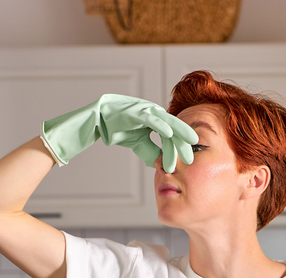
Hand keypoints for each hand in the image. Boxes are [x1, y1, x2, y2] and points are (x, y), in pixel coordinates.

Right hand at [41, 94, 198, 171]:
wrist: (91, 123)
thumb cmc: (114, 130)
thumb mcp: (137, 143)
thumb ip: (151, 150)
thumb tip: (164, 161)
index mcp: (153, 118)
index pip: (171, 133)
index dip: (180, 145)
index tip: (190, 160)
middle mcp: (151, 111)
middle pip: (172, 126)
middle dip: (184, 140)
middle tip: (194, 155)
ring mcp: (142, 109)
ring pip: (164, 120)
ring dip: (178, 132)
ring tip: (191, 142)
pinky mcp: (132, 110)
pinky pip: (149, 117)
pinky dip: (160, 124)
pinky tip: (169, 132)